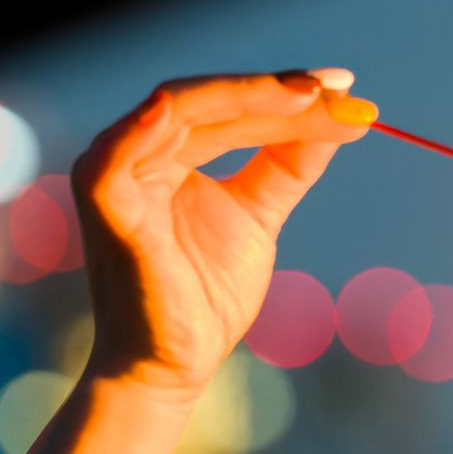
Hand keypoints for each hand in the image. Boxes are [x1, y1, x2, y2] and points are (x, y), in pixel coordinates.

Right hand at [72, 67, 376, 407]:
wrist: (174, 367)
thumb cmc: (204, 294)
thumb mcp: (259, 214)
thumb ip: (288, 162)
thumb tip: (341, 112)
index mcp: (164, 151)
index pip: (226, 106)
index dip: (284, 93)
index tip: (344, 86)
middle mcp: (133, 152)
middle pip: (208, 99)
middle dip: (276, 90)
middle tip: (337, 87)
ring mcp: (114, 175)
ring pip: (179, 109)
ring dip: (245, 96)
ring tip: (307, 96)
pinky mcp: (108, 207)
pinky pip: (122, 154)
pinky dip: (151, 126)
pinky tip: (186, 109)